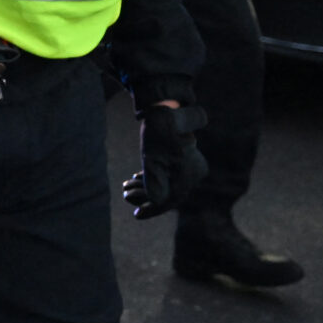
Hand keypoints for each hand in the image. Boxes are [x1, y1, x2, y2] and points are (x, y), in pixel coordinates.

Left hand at [121, 102, 208, 218]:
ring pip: (168, 184)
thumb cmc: (157, 132)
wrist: (164, 107)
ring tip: (127, 187)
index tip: (136, 216)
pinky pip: (170, 176)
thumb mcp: (151, 158)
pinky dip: (154, 179)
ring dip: (147, 187)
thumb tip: (157, 201)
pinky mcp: (186, 159)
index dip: (152, 209)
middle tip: (125, 195)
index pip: (170, 200)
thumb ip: (154, 182)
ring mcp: (193, 166)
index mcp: (190, 174)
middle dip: (146, 197)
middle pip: (169, 193)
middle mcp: (196, 172)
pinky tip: (136, 178)